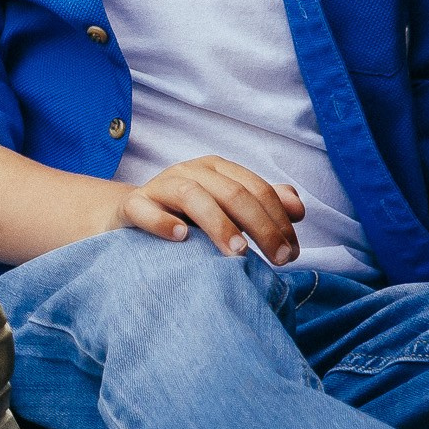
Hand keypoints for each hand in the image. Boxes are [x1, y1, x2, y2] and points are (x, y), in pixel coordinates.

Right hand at [111, 155, 305, 263]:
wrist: (130, 218)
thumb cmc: (185, 217)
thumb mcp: (226, 209)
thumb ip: (262, 205)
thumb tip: (298, 209)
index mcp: (217, 170)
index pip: (256, 189)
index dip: (279, 220)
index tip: (291, 253)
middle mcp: (190, 172)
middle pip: (232, 192)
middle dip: (261, 226)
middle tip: (278, 259)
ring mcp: (159, 186)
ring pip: (192, 196)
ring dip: (219, 224)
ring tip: (238, 252)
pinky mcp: (132, 204)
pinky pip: (143, 208)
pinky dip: (162, 221)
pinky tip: (180, 238)